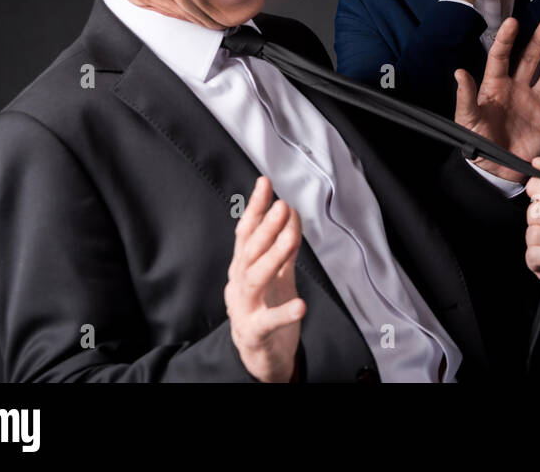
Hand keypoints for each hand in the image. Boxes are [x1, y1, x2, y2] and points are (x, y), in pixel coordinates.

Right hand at [225, 176, 305, 382]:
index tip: (265, 184)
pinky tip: (301, 305)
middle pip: (249, 252)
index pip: (246, 232)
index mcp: (243, 267)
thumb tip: (289, 214)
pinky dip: (284, 313)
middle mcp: (239, 284)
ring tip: (290, 239)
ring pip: (254, 279)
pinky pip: (267, 322)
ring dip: (272, 257)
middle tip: (282, 206)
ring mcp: (244, 309)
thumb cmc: (267, 310)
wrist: (261, 355)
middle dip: (265, 227)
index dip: (255, 207)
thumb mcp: (277, 274)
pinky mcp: (254, 333)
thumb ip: (283, 246)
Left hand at [453, 17, 539, 182]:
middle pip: (529, 60)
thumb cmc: (477, 143)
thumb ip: (465, 98)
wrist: (497, 170)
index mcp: (495, 86)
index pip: (500, 57)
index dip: (505, 40)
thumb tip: (459, 72)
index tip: (512, 22)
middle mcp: (517, 89)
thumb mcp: (466, 122)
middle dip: (539, 42)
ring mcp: (534, 103)